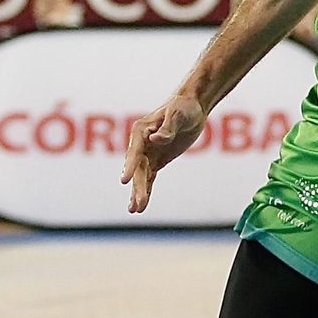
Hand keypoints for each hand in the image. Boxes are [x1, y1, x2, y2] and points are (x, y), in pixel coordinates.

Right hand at [121, 93, 206, 212]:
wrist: (193, 107)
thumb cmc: (184, 107)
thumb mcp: (178, 115)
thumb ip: (168, 128)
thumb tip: (155, 139)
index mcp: (141, 130)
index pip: (135, 151)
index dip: (130, 166)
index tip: (125, 180)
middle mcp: (141, 144)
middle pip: (138, 168)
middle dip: (138, 187)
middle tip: (138, 205)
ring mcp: (148, 153)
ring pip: (142, 176)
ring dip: (139, 193)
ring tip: (135, 210)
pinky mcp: (157, 161)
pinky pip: (149, 178)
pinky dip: (146, 191)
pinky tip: (140, 206)